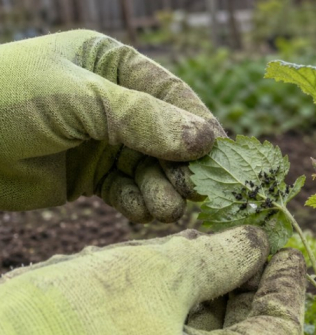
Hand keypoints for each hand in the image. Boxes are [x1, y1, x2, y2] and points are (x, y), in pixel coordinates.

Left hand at [0, 30, 224, 222]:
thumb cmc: (6, 100)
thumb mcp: (79, 101)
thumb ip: (143, 120)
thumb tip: (207, 141)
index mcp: (113, 64)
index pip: (172, 94)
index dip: (198, 125)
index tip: (218, 156)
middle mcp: (114, 101)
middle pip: (169, 137)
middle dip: (181, 166)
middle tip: (193, 193)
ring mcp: (102, 141)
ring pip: (152, 169)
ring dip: (163, 190)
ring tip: (165, 210)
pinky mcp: (89, 177)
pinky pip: (128, 191)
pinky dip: (139, 204)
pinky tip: (144, 214)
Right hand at [0, 227, 304, 334]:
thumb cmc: (73, 328)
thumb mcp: (158, 276)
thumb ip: (220, 257)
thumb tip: (257, 244)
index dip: (285, 284)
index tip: (286, 244)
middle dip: (245, 281)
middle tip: (245, 234)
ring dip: (208, 289)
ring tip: (207, 241)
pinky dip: (176, 308)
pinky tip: (172, 267)